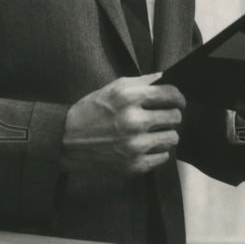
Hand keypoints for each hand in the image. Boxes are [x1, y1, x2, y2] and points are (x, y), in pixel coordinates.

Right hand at [60, 74, 184, 175]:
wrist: (66, 140)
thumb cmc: (91, 111)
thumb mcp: (114, 87)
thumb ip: (143, 81)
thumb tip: (166, 77)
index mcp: (130, 98)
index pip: (171, 95)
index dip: (178, 97)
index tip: (178, 101)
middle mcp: (134, 121)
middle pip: (175, 117)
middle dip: (172, 115)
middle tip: (164, 117)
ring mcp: (134, 146)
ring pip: (173, 138)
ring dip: (166, 134)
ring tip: (155, 132)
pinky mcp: (133, 165)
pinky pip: (163, 157)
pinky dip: (158, 151)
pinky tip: (146, 146)